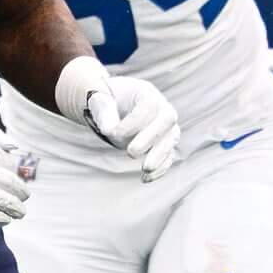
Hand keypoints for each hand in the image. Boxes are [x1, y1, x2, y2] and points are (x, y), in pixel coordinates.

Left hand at [57, 59, 182, 177]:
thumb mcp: (100, 98)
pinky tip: (145, 179)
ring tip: (145, 170)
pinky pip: (168, 156)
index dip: (133, 122)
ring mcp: (166, 127)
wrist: (115, 106)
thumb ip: (103, 110)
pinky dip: (160, 169)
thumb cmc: (108, 100)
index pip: (149, 106)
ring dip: (160, 156)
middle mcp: (162, 108)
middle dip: (151, 138)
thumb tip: (110, 129)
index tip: (112, 133)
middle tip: (130, 153)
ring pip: (171, 140)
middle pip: (168, 120)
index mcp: (147, 93)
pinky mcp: (165, 144)